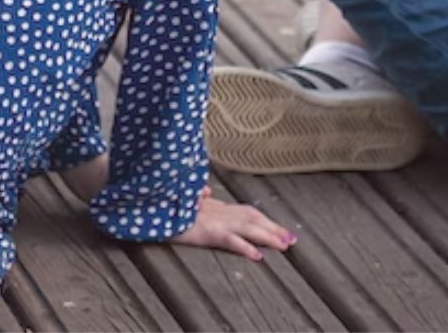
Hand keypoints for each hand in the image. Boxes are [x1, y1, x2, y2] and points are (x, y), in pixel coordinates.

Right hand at [170, 185, 296, 260]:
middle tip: (292, 240)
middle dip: (274, 229)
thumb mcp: (184, 199)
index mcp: (216, 206)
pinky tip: (257, 256)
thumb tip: (205, 190)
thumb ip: (198, 197)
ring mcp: (215, 220)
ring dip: (268, 237)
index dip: (265, 220)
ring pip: (249, 228)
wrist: (155, 206)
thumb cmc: (167, 204)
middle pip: (254, 219)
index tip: (281, 229)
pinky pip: (230, 240)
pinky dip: (245, 247)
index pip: (247, 212)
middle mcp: (220, 211)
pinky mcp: (207, 231)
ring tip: (284, 246)